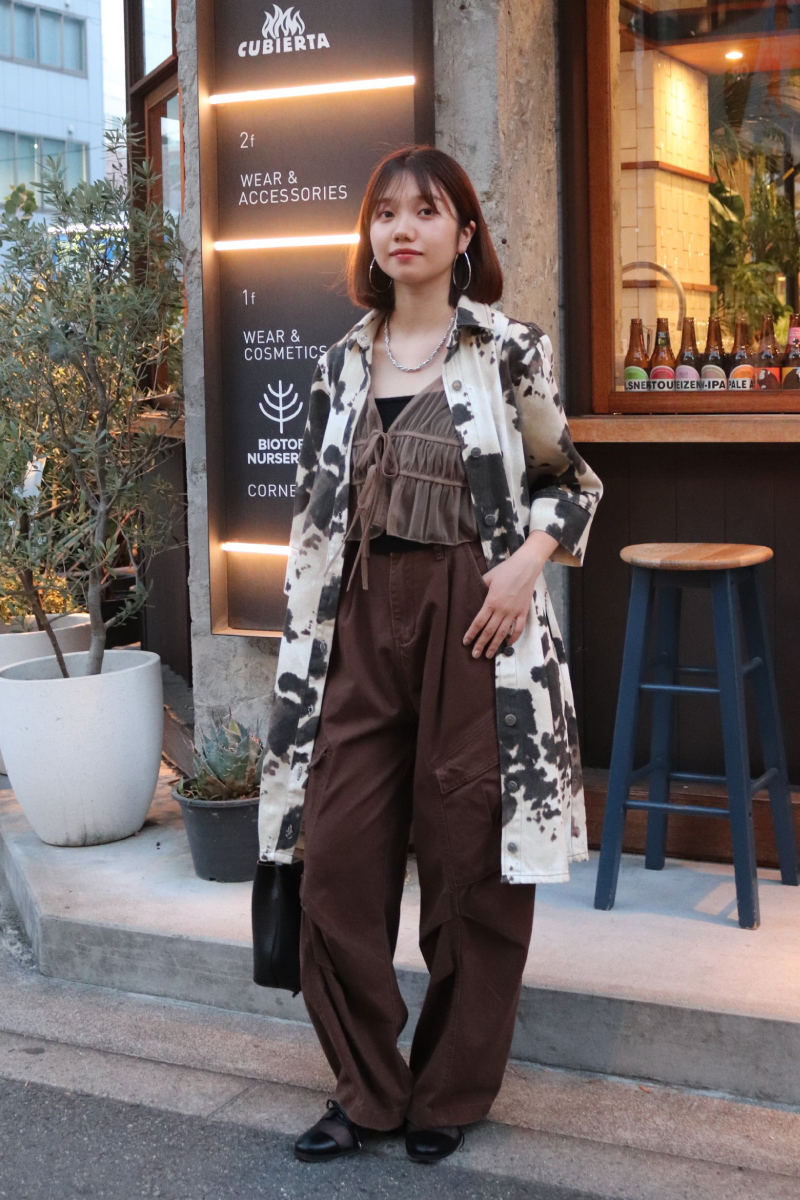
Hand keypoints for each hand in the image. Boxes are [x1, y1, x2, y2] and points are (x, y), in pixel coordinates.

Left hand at [462, 531, 559, 657]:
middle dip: (481, 644)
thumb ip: (479, 588)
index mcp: (491, 602)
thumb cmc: (505, 570)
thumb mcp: (488, 578)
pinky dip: (513, 638)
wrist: (525, 567)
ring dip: (495, 645)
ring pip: (503, 633)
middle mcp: (501, 610)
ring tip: (489, 655)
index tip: (466, 642)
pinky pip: (518, 628)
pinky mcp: (523, 612)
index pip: (478, 622)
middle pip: (489, 631)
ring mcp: (513, 612)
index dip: (471, 634)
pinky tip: (507, 645)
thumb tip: (472, 595)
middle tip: (475, 655)